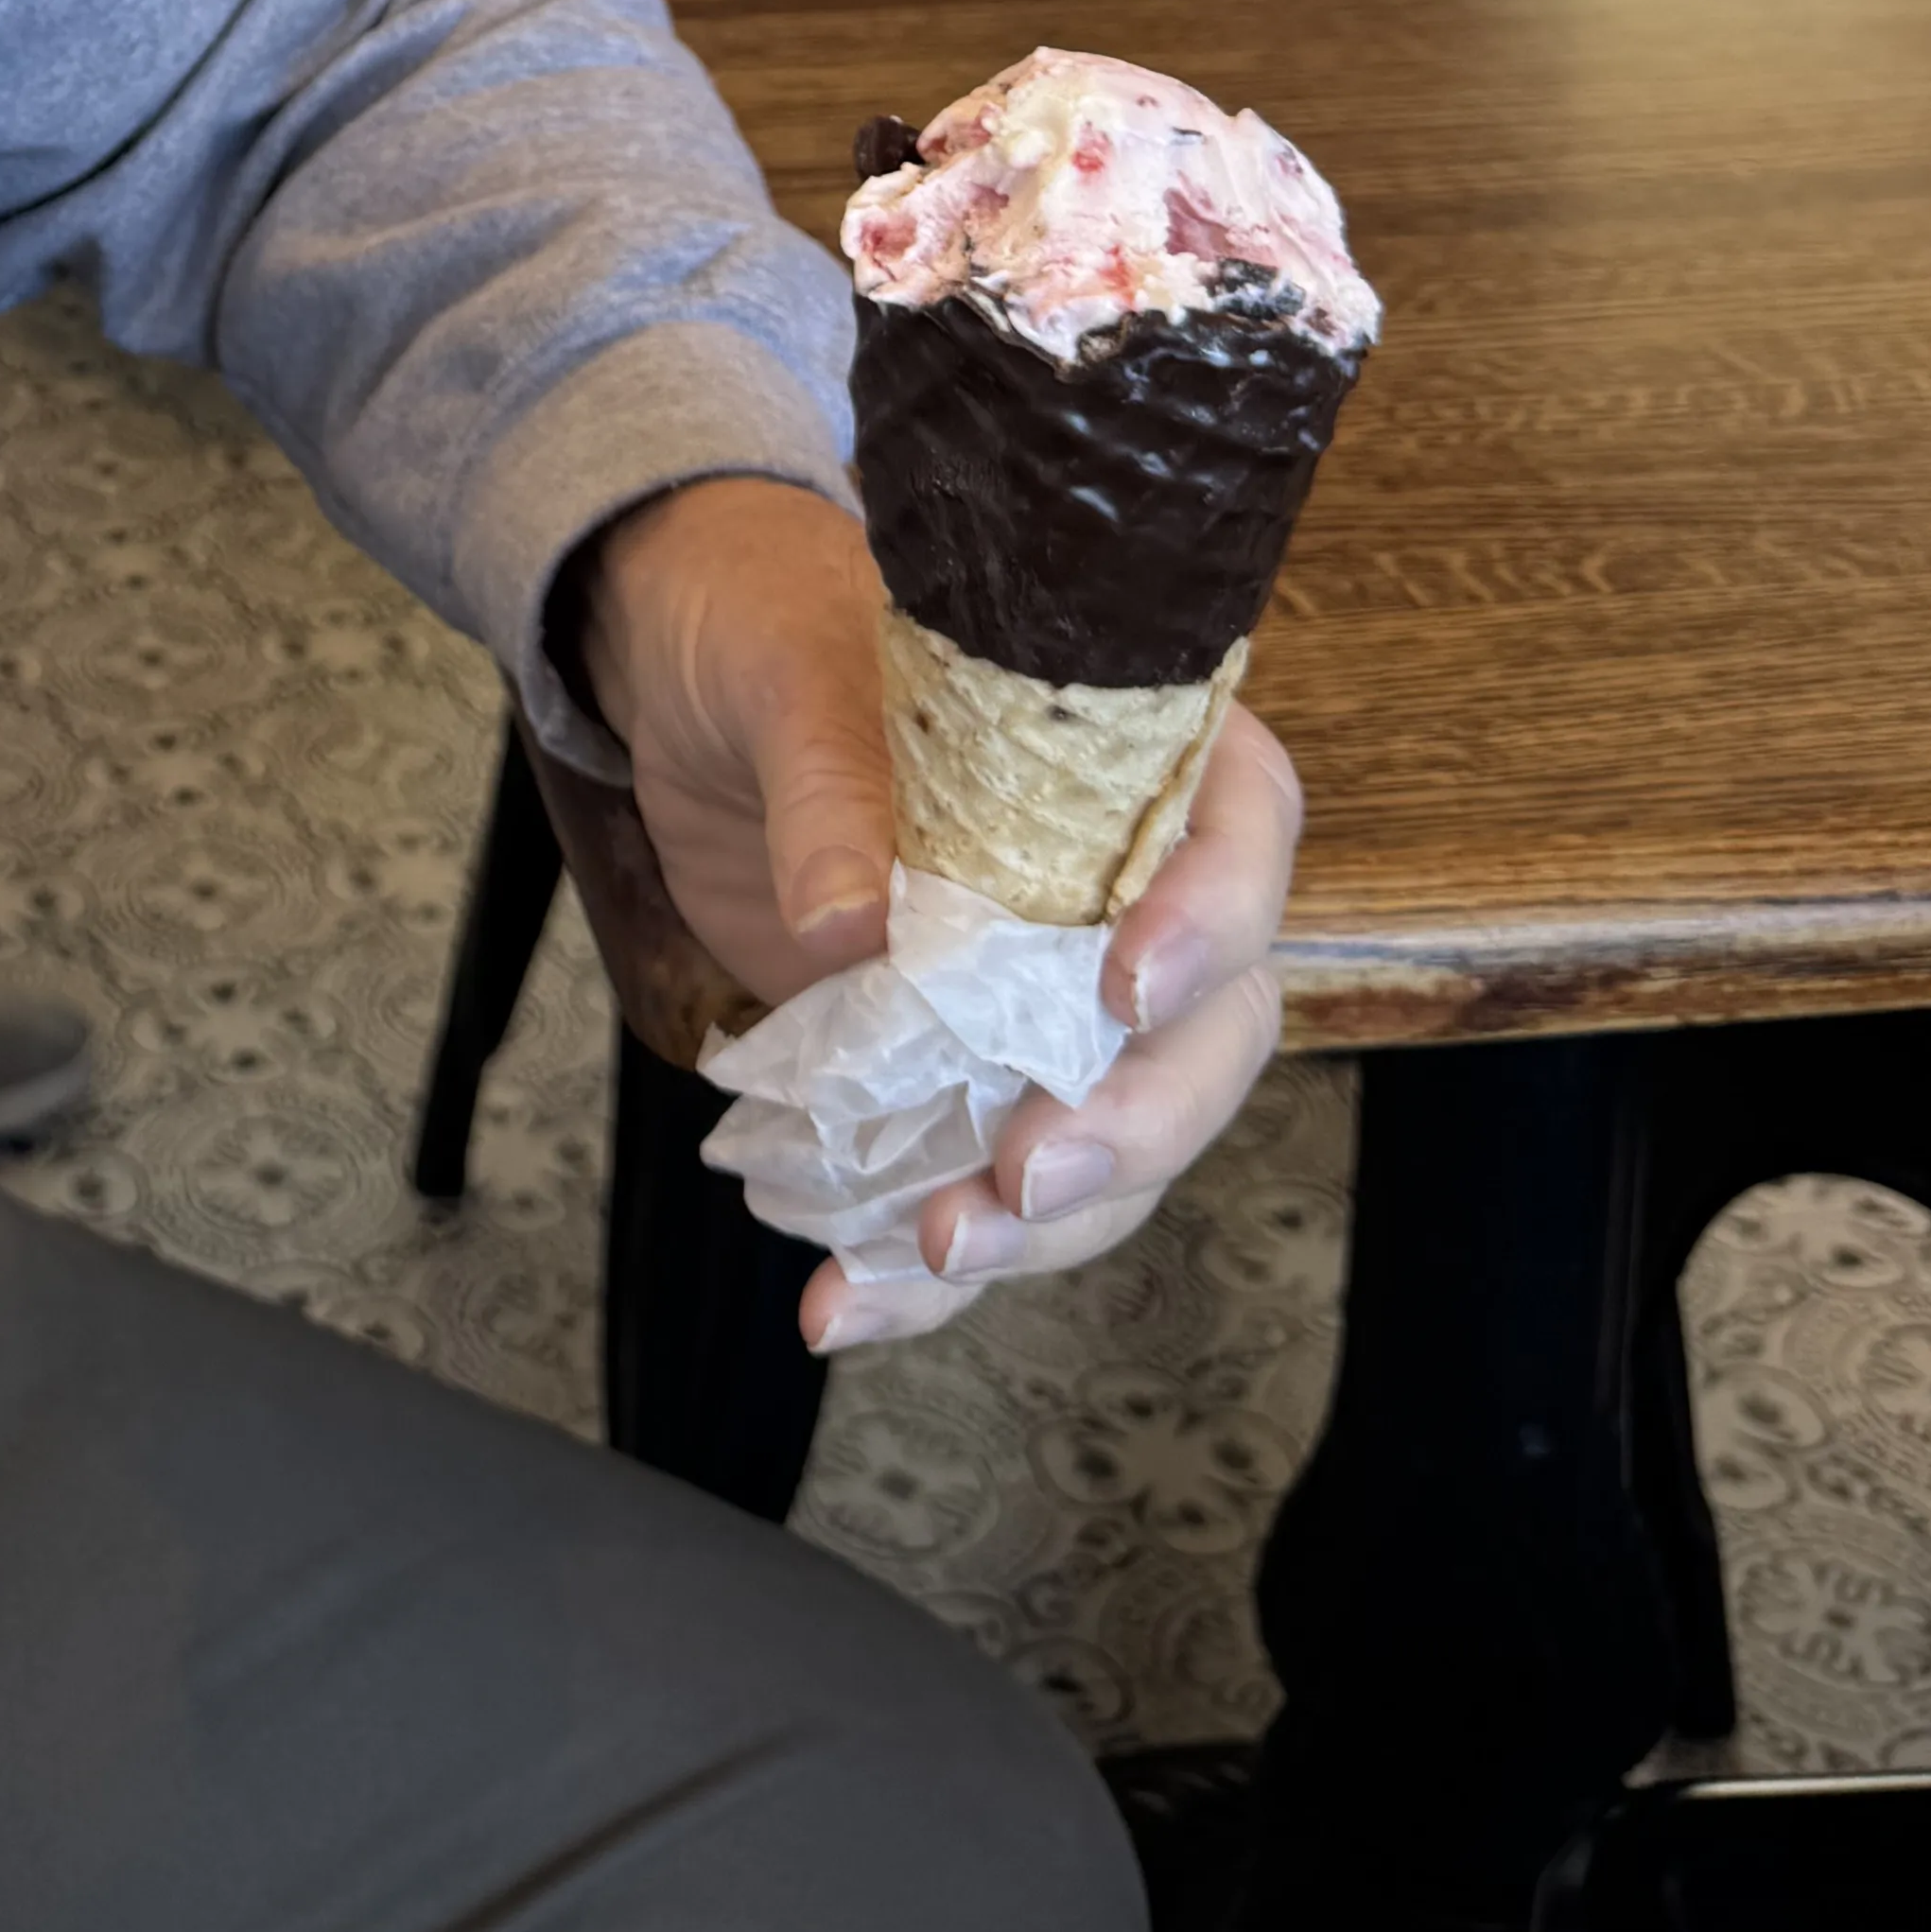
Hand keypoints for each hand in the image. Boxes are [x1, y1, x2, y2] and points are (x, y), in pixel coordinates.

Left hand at [574, 472, 1302, 1354]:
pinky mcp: (961, 1079)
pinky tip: (842, 1308)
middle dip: (1133, 1125)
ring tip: (923, 1261)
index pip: (1242, 832)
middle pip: (1205, 1034)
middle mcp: (1127, 893)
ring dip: (1033, 1231)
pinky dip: (919, 1271)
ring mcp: (1049, 1003)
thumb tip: (852, 923)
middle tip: (1026, 1180)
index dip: (1213, 919)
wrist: (688, 685)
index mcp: (1138, 752)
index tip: (1122, 988)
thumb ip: (833, 782)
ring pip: (1110, 1145)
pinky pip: (980, 1193)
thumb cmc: (770, 624)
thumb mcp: (790, 671)